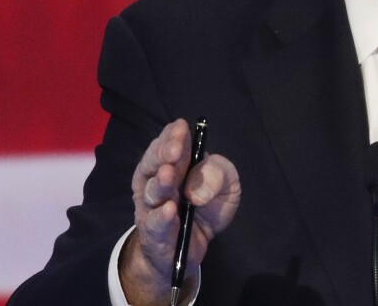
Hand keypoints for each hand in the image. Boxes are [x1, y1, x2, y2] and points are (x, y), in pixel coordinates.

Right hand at [120, 119, 241, 304]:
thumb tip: (198, 186)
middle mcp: (156, 179)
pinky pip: (154, 223)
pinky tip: (170, 209)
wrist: (193, 247)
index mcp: (174, 162)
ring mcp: (151, 206)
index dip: (173, 135)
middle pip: (154, 162)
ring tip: (169, 175)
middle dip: (164, 154)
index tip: (182, 129)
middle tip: (176, 150)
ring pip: (152, 191)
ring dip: (160, 183)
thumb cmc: (208, 208)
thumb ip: (219, 174)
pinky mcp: (153, 232)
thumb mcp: (227, 186)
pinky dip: (161, 216)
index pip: (168, 142)